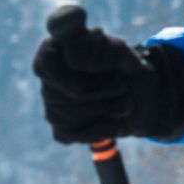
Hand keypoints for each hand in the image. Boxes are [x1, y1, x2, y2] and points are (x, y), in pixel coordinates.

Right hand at [35, 4, 183, 145]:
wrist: (139, 93)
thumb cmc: (121, 64)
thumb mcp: (118, 51)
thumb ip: (98, 49)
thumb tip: (76, 61)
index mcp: (55, 51)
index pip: (45, 64)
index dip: (63, 77)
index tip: (84, 83)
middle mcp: (49, 79)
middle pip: (58, 95)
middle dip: (98, 94)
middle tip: (123, 85)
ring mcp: (53, 105)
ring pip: (67, 116)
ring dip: (105, 110)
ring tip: (125, 101)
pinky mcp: (62, 129)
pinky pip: (72, 134)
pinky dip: (99, 130)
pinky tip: (115, 121)